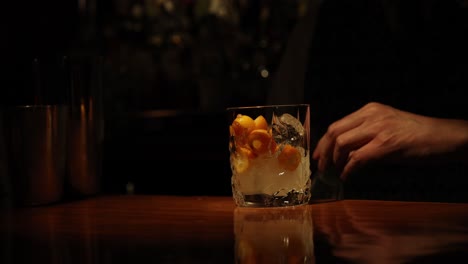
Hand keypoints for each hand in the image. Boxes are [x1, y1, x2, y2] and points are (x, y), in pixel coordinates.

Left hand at [312, 102, 467, 179]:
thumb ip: (365, 137)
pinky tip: (348, 176)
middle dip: (323, 152)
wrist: (445, 137)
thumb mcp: (387, 129)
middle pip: (334, 132)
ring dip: (335, 161)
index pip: (337, 125)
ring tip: (335, 172)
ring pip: (342, 143)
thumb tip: (346, 155)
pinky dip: (349, 169)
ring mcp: (379, 129)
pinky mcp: (386, 144)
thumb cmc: (418, 135)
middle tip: (321, 167)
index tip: (318, 155)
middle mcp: (371, 115)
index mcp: (370, 110)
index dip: (323, 142)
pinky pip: (358, 158)